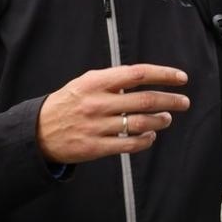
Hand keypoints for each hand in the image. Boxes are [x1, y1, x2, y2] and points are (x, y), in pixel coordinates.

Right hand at [37, 64, 190, 163]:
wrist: (37, 131)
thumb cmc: (67, 103)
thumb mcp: (85, 83)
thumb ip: (113, 80)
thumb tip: (146, 78)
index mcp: (96, 82)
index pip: (137, 74)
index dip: (163, 74)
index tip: (181, 78)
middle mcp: (97, 103)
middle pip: (145, 100)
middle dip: (170, 100)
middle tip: (183, 101)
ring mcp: (97, 126)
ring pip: (141, 123)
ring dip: (161, 121)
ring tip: (167, 118)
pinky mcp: (96, 147)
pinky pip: (130, 144)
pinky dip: (147, 140)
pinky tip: (151, 136)